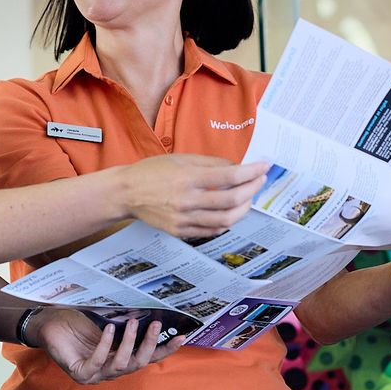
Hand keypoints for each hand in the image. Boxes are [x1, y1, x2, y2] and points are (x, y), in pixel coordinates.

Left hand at [36, 309, 184, 384]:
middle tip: (157, 324)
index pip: (147, 358)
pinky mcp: (80, 372)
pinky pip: (98, 361)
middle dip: (150, 344)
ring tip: (135, 322)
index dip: (164, 349)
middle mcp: (110, 370)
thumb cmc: (76, 321)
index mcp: (119, 358)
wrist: (48, 323)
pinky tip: (110, 329)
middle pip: (138, 363)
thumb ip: (125, 322)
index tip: (182, 337)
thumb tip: (150, 311)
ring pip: (122, 364)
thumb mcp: (106, 320)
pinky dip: (106, 344)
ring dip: (130, 343)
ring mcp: (95, 375)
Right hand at [115, 155, 268, 237]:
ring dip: (243, 208)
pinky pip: (211, 230)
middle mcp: (187, 200)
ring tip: (248, 198)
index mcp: (187, 178)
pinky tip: (231, 213)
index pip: (229, 177)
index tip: (264, 166)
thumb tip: (237, 168)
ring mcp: (183, 219)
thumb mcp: (181, 158)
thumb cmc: (152, 171)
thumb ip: (210, 163)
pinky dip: (226, 222)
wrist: (127, 192)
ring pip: (225, 219)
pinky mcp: (180, 230)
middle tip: (260, 181)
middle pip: (232, 200)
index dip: (252, 172)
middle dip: (252, 190)